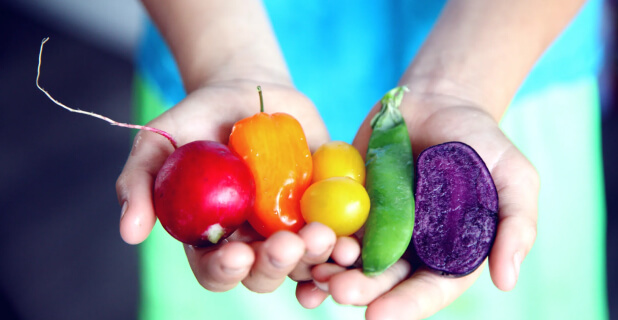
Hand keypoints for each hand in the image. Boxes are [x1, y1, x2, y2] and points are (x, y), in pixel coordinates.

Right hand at [115, 80, 334, 292]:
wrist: (250, 91)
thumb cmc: (199, 118)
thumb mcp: (160, 141)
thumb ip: (140, 182)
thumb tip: (130, 233)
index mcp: (212, 236)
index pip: (216, 270)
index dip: (225, 271)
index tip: (237, 253)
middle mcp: (253, 241)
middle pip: (265, 274)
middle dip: (276, 265)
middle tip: (287, 244)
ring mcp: (291, 227)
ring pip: (305, 262)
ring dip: (316, 258)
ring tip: (323, 237)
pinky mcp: (323, 209)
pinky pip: (338, 237)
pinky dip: (345, 247)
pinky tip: (351, 245)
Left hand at [298, 91, 538, 318]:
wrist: (439, 102)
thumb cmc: (482, 142)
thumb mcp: (514, 176)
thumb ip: (516, 224)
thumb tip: (507, 280)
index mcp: (448, 253)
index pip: (429, 289)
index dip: (406, 305)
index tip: (379, 316)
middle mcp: (410, 247)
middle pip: (384, 279)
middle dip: (361, 289)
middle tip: (338, 291)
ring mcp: (377, 225)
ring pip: (352, 259)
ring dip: (331, 270)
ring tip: (314, 273)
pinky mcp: (350, 201)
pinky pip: (330, 224)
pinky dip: (314, 237)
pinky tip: (297, 243)